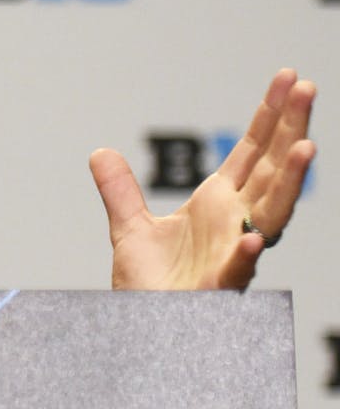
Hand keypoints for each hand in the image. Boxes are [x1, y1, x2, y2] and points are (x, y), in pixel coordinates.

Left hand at [89, 69, 315, 289]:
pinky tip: (253, 237)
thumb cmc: (149, 287)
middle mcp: (235, 225)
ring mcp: (233, 254)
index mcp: (218, 206)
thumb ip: (120, 191)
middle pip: (271, 170)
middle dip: (290, 129)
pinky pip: (237, 270)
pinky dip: (246, 254)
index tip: (287, 78)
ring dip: (290, 183)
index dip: (270, 116)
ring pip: (271, 215)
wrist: (144, 330)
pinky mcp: (218, 288)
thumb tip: (100, 153)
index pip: (252, 152)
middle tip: (307, 87)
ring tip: (306, 147)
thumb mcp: (129, 229)